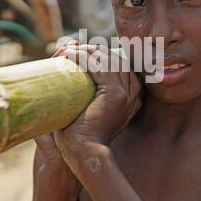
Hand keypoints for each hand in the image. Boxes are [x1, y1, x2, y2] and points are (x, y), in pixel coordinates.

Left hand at [53, 41, 142, 165]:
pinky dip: (81, 57)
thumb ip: (94, 92)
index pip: (120, 64)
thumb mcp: (92, 109)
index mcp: (132, 97)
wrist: (84, 152)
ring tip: (66, 50)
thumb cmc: (82, 133)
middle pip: (115, 59)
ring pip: (106, 60)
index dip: (102, 54)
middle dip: (93, 49)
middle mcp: (133, 94)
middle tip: (72, 48)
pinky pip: (97, 66)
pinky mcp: (114, 94)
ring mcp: (126, 93)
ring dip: (85, 50)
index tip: (82, 50)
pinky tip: (68, 55)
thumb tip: (81, 73)